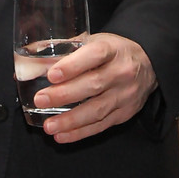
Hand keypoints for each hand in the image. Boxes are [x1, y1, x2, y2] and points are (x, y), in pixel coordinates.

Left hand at [40, 32, 155, 142]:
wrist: (148, 64)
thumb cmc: (113, 52)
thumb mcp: (95, 41)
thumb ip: (65, 50)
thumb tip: (30, 62)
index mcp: (112, 49)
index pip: (94, 55)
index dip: (73, 65)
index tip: (52, 75)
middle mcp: (122, 71)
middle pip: (94, 85)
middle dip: (64, 95)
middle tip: (40, 100)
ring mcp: (125, 94)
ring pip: (97, 110)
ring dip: (71, 120)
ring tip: (49, 126)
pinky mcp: (125, 113)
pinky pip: (102, 125)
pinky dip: (80, 132)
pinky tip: (62, 135)